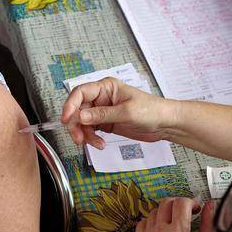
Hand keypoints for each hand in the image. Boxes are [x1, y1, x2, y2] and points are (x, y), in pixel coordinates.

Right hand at [61, 77, 177, 148]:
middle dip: (76, 125)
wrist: (165, 124)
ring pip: (82, 123)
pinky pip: (90, 131)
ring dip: (85, 135)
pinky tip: (100, 144)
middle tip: (79, 139)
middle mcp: (101, 98)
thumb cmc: (152, 110)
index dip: (70, 105)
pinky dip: (92, 139)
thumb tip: (80, 116)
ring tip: (95, 144)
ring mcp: (102, 111)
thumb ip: (102, 115)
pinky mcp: (105, 123)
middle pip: (78, 110)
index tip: (67, 119)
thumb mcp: (126, 112)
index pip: (80, 93)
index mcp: (106, 87)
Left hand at [135, 198, 215, 231]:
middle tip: (185, 214)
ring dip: (165, 213)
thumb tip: (210, 204)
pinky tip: (161, 231)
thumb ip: (208, 222)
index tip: (195, 209)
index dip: (191, 202)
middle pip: (166, 203)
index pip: (181, 203)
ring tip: (174, 225)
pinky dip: (152, 223)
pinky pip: (142, 223)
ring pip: (154, 212)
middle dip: (178, 205)